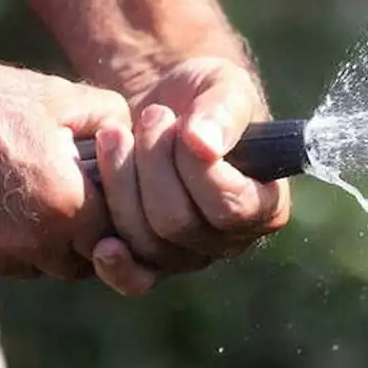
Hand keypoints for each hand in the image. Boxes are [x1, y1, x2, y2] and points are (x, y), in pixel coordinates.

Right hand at [0, 47, 148, 285]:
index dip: (111, 218)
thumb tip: (130, 139)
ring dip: (39, 244)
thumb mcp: (62, 97)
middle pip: (77, 263)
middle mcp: (31, 244)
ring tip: (24, 196)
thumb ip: (111, 119)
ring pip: (34, 267)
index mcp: (67, 207)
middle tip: (67, 200)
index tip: (100, 197)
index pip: (114, 239)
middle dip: (80, 238)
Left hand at [89, 57, 291, 293]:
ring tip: (116, 135)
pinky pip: (135, 280)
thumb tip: (204, 144)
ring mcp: (188, 256)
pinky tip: (102, 242)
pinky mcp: (149, 261)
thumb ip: (224, 112)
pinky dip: (116, 264)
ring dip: (123, 184)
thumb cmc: (206, 96)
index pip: (231, 207)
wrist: (167, 104)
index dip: (198, 169)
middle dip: (154, 165)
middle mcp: (230, 241)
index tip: (182, 125)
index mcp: (265, 206)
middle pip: (179, 225)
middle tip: (150, 116)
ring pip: (148, 240)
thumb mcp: (226, 88)